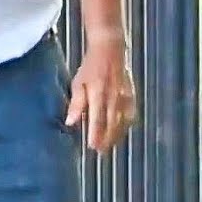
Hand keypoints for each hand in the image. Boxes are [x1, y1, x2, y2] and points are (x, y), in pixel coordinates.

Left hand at [65, 32, 137, 153]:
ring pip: (122, 121)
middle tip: (101, 151)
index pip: (97, 119)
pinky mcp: (132, 95)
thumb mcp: (78, 82)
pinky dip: (126, 125)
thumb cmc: (91, 67)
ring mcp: (125, 96)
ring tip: (109, 145)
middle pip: (111, 123)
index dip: (95, 134)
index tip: (93, 146)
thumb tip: (70, 122)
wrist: (111, 49)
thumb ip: (76, 104)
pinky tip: (121, 131)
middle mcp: (113, 96)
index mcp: (98, 93)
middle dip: (106, 139)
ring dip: (116, 135)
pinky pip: (130, 114)